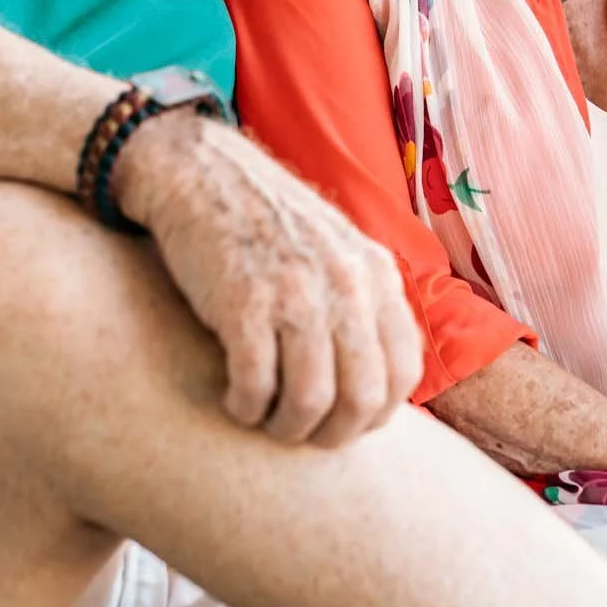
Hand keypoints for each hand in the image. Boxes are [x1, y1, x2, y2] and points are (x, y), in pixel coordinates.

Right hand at [112, 112, 423, 446]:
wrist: (201, 173)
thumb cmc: (269, 224)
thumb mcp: (338, 250)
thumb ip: (364, 304)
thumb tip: (376, 386)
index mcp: (376, 273)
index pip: (404, 371)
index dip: (376, 415)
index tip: (344, 424)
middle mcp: (345, 283)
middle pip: (361, 398)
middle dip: (332, 434)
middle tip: (302, 434)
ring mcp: (295, 292)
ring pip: (310, 400)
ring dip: (285, 427)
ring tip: (265, 420)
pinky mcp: (242, 301)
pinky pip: (255, 384)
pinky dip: (245, 408)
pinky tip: (234, 400)